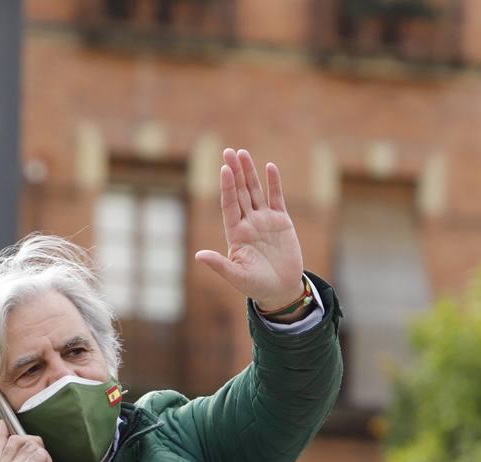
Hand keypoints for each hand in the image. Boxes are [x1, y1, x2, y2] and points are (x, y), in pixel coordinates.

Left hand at [194, 148, 304, 311]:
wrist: (281, 290)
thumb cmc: (256, 286)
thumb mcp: (237, 276)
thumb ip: (219, 265)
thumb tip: (198, 256)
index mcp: (235, 233)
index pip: (229, 205)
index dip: (227, 187)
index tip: (223, 169)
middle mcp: (248, 223)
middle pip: (240, 193)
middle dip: (234, 173)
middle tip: (228, 152)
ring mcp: (264, 220)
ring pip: (255, 191)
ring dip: (249, 173)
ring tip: (242, 153)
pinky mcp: (281, 221)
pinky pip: (276, 198)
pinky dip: (274, 183)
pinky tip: (270, 167)